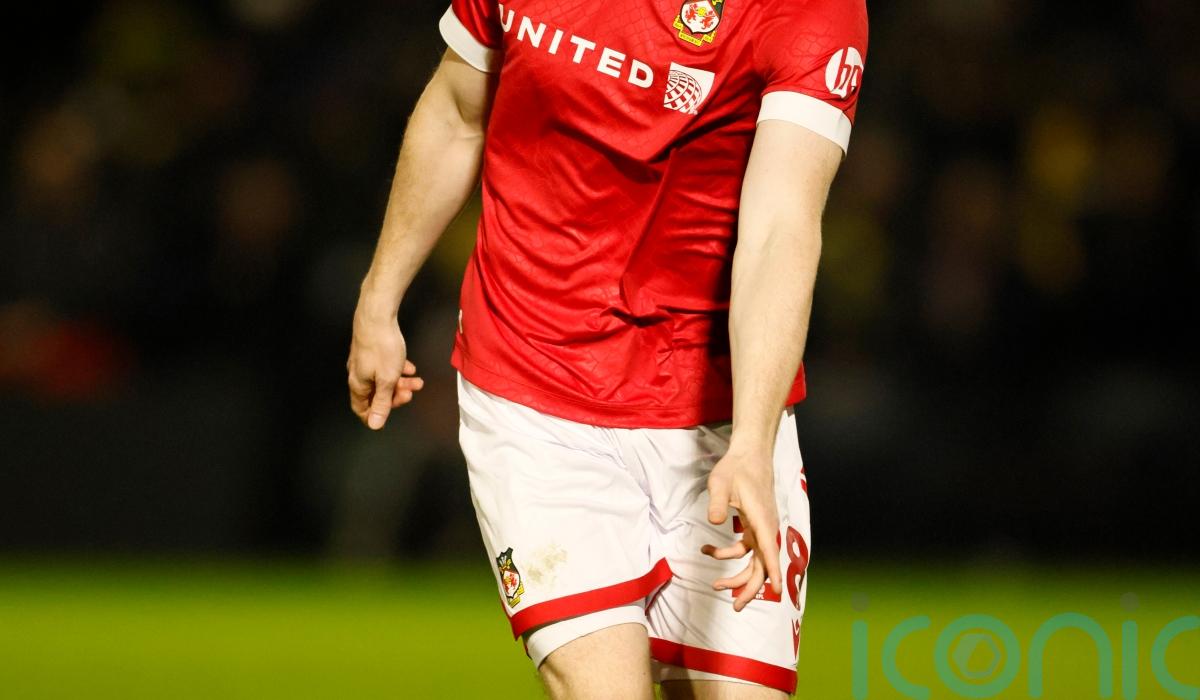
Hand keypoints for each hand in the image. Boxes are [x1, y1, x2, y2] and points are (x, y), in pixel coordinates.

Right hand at [347, 306, 423, 429]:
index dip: (375, 415)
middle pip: (375, 394)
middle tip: (410, 393)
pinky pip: (385, 365)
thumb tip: (375, 424)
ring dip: (400, 382)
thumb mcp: (386, 379)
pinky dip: (398, 369)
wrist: (378, 316)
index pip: (362, 409)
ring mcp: (364, 361)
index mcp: (358, 384)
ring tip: (416, 381)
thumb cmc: (381, 346)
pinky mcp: (371, 350)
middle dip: (395, 396)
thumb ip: (382, 402)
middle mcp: (358, 374)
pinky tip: (410, 368)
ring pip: (382, 379)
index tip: (390, 414)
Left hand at [701, 447, 781, 611]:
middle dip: (750, 587)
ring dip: (737, 575)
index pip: (770, 551)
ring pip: (755, 561)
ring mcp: (762, 529)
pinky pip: (746, 549)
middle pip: (764, 565)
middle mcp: (766, 529)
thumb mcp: (721, 483)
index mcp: (762, 520)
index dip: (774, 573)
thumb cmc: (736, 468)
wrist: (749, 456)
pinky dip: (728, 554)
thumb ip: (718, 502)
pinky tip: (708, 550)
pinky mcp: (755, 527)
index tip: (778, 592)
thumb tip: (715, 522)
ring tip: (716, 584)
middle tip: (735, 606)